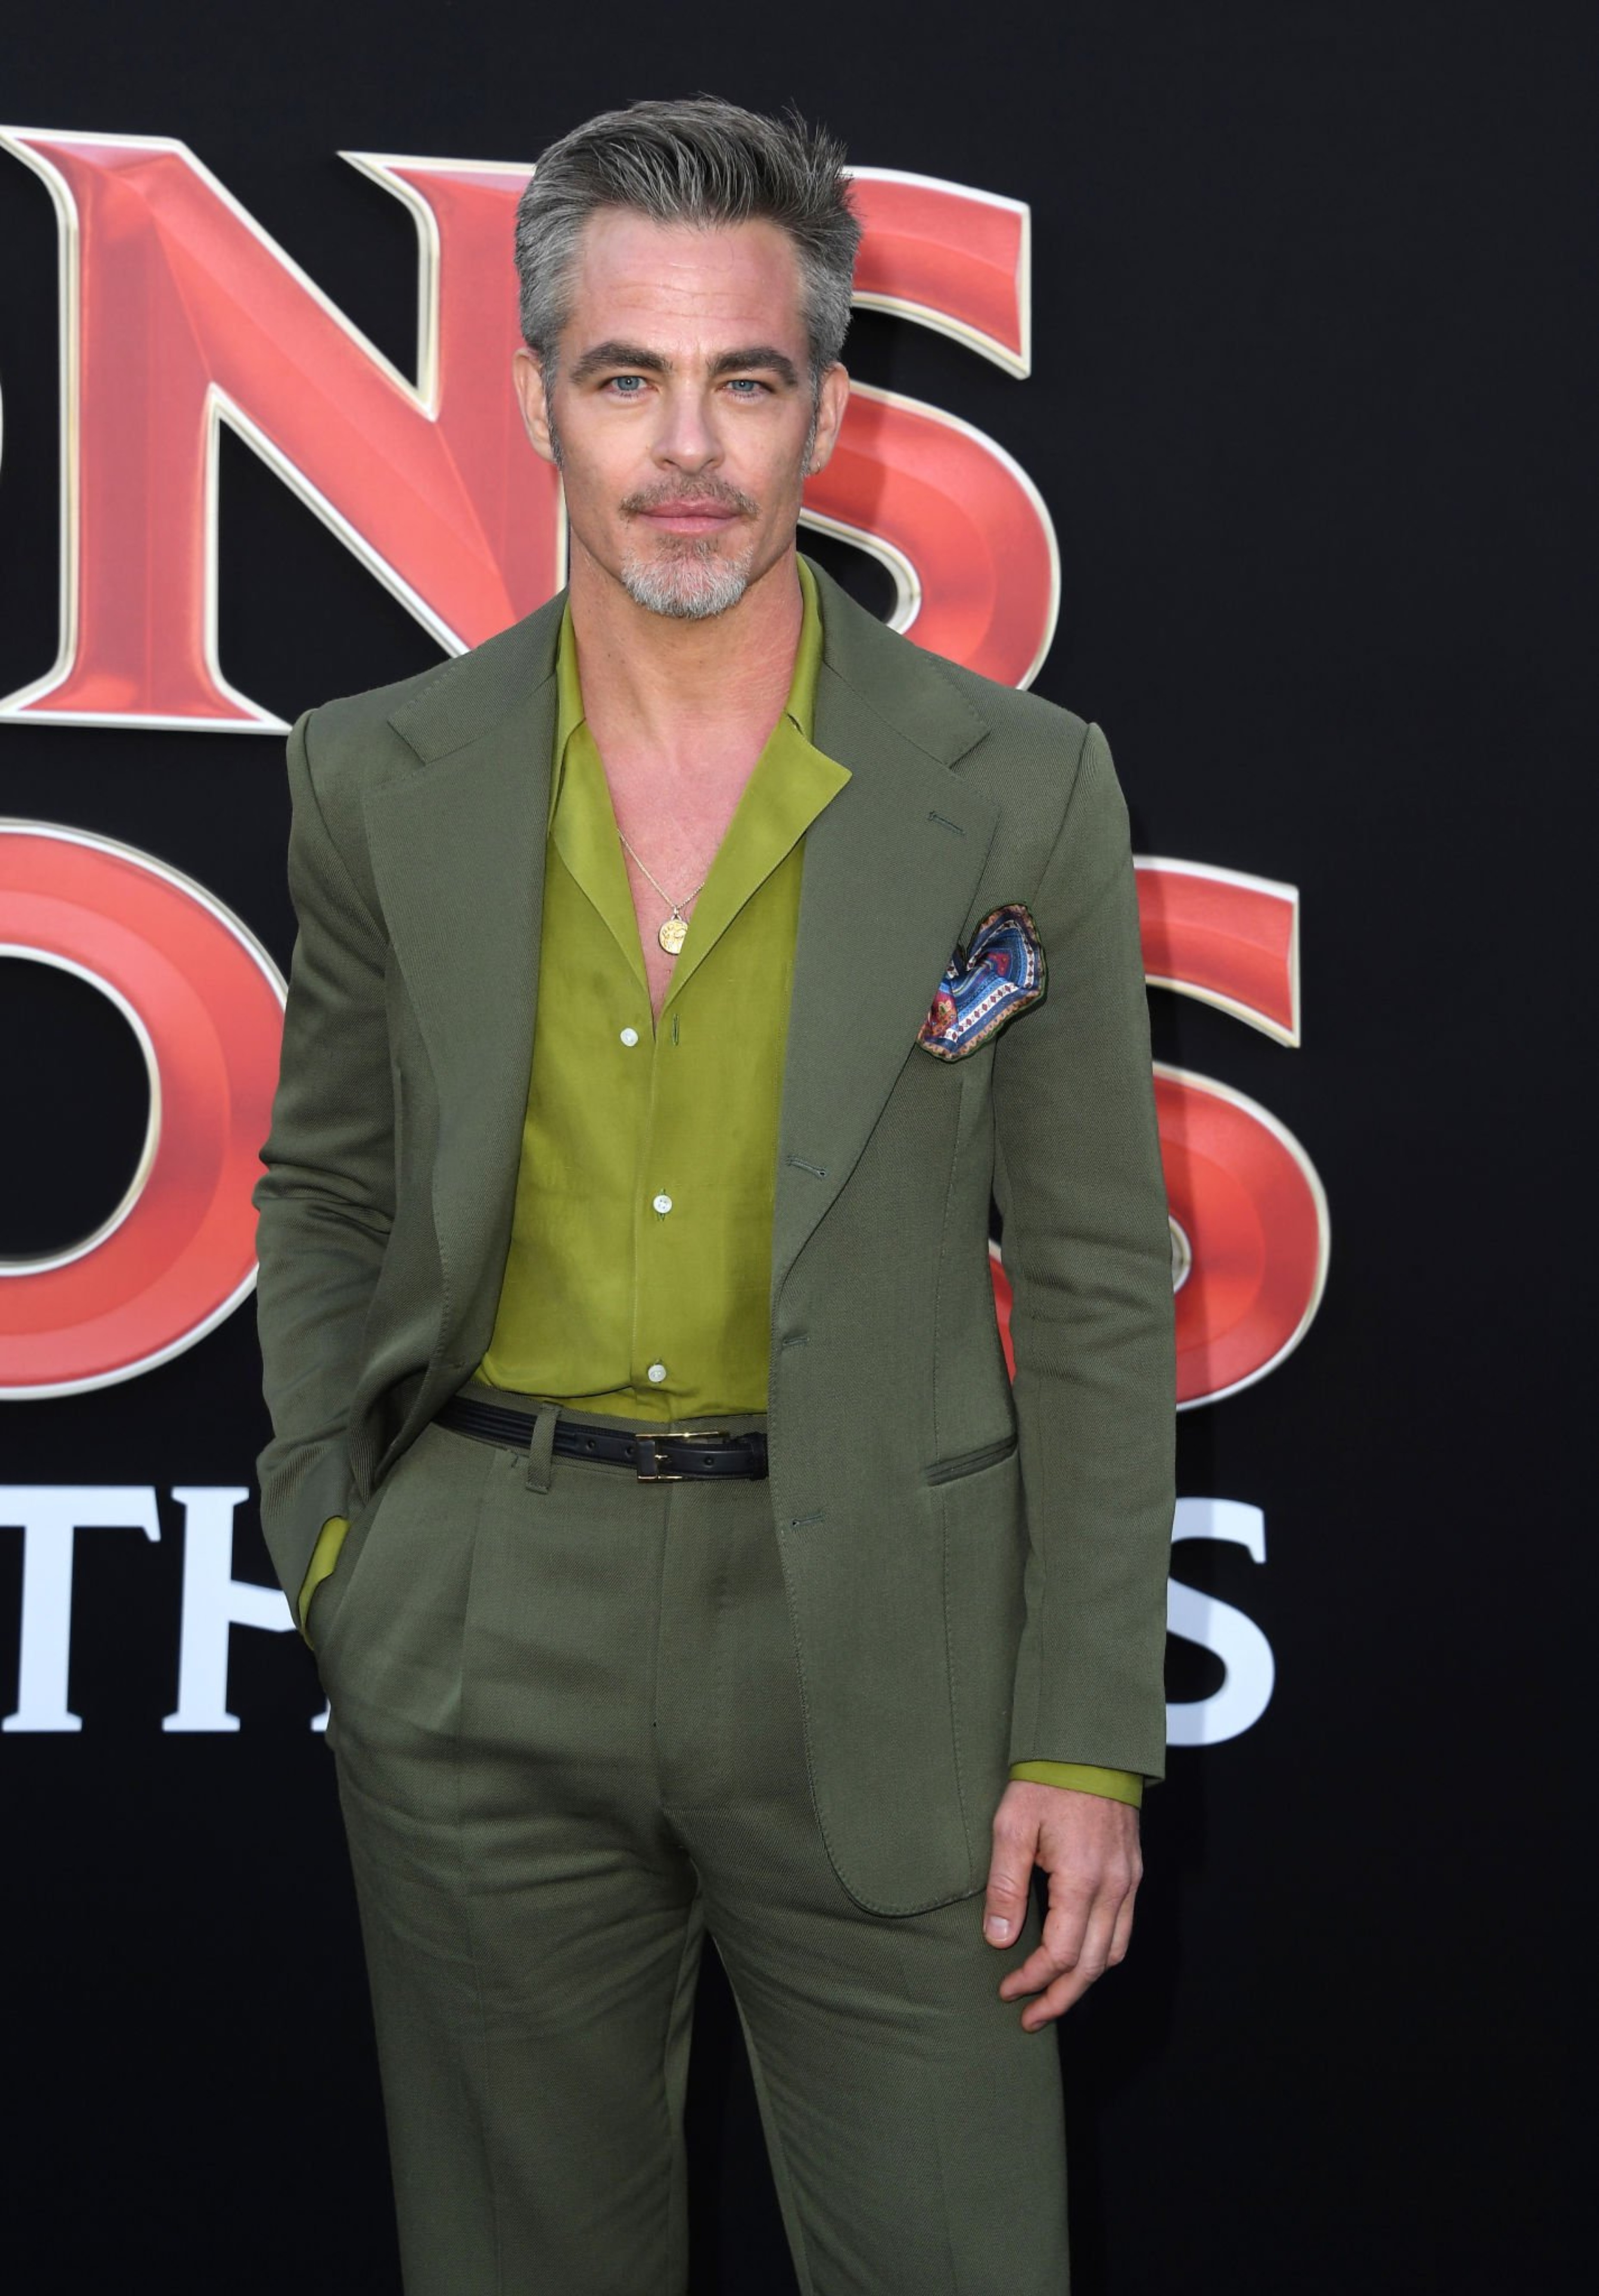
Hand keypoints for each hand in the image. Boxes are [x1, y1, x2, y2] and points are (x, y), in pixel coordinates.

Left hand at [983, 1780, 1141, 2029]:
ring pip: (1113, 1953)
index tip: (1007, 1990)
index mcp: (1083, 1880)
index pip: (1061, 1954)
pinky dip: (1101, 1955)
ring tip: (1053, 1996)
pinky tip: (1078, 1958)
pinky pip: (1123, 1929)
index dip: (1032, 1980)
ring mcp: (1129, 1881)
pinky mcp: (1132, 1872)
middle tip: (1030, 2016)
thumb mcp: (1011, 1828)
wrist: (1088, 1746)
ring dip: (1084, 1981)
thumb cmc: (1046, 1782)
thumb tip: (1000, 1939)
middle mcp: (1114, 1887)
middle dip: (1060, 1997)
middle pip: (1092, 1966)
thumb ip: (1006, 1887)